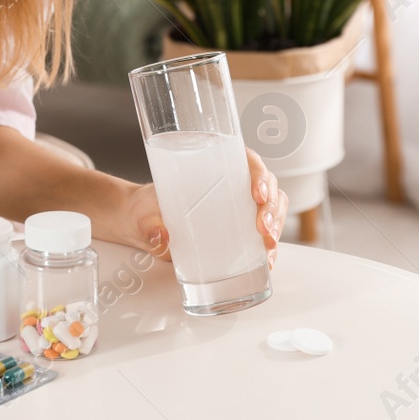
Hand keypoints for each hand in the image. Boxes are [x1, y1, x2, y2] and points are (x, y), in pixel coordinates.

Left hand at [112, 148, 287, 268]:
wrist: (141, 222)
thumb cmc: (146, 209)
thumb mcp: (144, 215)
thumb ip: (149, 227)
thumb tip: (161, 238)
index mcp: (213, 166)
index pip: (246, 160)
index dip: (259, 174)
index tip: (258, 193)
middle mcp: (232, 182)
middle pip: (267, 186)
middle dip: (272, 208)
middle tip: (264, 229)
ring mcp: (238, 204)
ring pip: (273, 207)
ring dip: (277, 225)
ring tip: (269, 246)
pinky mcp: (238, 226)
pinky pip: (264, 230)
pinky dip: (271, 244)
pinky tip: (268, 259)